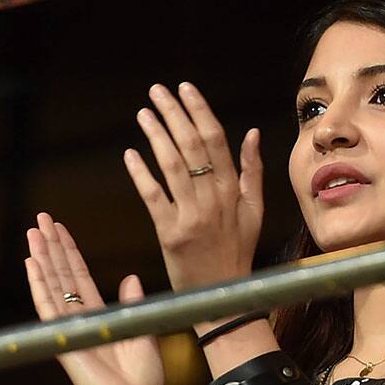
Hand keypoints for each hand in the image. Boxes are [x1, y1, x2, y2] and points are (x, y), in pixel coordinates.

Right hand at [24, 212, 164, 384]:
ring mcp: (67, 327)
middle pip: (61, 274)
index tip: (62, 230)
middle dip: (52, 246)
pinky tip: (31, 263)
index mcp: (99, 317)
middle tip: (40, 220)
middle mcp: (79, 318)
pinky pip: (47, 305)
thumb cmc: (141, 381)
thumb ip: (132, 304)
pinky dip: (39, 283)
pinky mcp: (62, 338)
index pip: (79, 276)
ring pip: (50, 284)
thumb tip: (130, 278)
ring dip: (41, 257)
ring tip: (33, 232)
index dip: (70, 252)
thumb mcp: (143, 332)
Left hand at [124, 82, 263, 291]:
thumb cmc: (237, 252)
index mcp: (234, 191)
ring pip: (172, 166)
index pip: (216, 139)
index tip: (185, 88)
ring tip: (144, 114)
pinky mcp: (170, 234)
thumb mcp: (254, 211)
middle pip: (192, 146)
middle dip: (174, 113)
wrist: (224, 297)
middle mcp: (214, 200)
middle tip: (157, 91)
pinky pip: (153, 196)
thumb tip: (252, 132)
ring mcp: (191, 216)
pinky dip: (141, 173)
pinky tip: (130, 154)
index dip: (199, 110)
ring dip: (156, 135)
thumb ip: (252, 171)